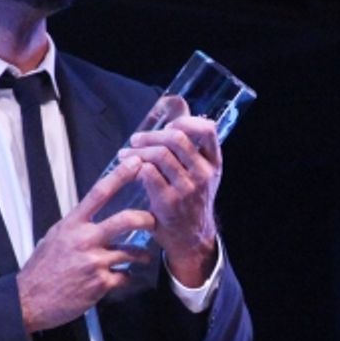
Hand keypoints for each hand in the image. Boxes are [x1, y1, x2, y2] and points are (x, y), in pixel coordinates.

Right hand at [17, 150, 153, 332]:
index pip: (99, 193)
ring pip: (131, 252)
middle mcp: (85, 240)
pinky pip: (125, 277)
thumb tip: (92, 214)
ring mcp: (94, 262)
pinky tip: (122, 278)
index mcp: (72, 225)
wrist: (30, 300)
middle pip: (124, 220)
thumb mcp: (54, 237)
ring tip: (143, 257)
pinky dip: (126, 277)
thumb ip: (76, 225)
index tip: (136, 163)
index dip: (120, 176)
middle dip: (145, 219)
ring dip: (141, 256)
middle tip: (153, 220)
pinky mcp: (101, 284)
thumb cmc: (42, 268)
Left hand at [123, 115, 221, 286]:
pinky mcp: (168, 202)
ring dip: (138, 150)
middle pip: (176, 138)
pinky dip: (135, 167)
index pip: (207, 130)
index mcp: (213, 163)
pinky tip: (129, 169)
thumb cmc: (191, 199)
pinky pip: (147, 173)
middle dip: (151, 135)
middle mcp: (203, 174)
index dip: (185, 121)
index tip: (168, 126)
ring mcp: (187, 188)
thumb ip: (188, 140)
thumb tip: (177, 102)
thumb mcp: (198, 171)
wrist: (191, 237)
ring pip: (159, 155)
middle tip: (136, 139)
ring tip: (126, 153)